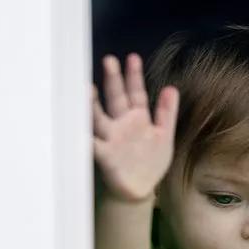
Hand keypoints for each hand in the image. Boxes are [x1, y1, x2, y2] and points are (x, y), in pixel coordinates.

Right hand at [93, 54, 178, 202]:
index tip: (133, 58)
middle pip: (116, 99)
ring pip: (99, 117)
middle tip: (109, 60)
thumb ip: (167, 113)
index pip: (136, 94)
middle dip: (113, 81)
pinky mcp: (104, 155)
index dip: (134, 77)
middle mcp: (121, 125)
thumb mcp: (164, 136)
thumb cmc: (150, 163)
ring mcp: (111, 138)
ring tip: (88, 88)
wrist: (140, 190)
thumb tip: (171, 87)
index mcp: (138, 119)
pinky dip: (84, 137)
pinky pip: (92, 144)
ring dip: (93, 103)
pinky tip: (77, 128)